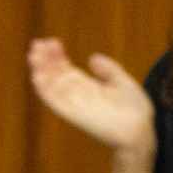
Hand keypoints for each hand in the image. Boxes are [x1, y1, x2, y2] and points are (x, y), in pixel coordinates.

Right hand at [26, 38, 155, 152]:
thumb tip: (93, 57)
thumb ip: (108, 71)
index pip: (66, 70)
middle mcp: (77, 96)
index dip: (57, 56)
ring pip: (51, 86)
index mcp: (87, 88)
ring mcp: (74, 105)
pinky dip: (45, 89)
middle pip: (55, 76)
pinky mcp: (74, 114)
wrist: (139, 131)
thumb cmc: (134, 112)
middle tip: (36, 43)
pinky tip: (37, 76)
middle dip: (45, 60)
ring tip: (33, 54)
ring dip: (41, 70)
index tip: (51, 41)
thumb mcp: (122, 83)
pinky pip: (55, 101)